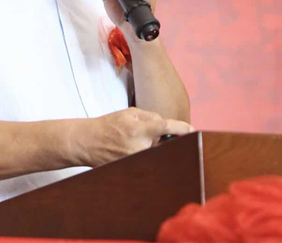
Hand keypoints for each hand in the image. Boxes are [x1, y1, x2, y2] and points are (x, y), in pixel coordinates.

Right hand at [77, 107, 193, 167]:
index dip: (182, 129)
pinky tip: (137, 151)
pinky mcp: (131, 169)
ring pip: (157, 155)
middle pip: (165, 145)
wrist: (88, 142)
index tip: (193, 131)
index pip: (166, 127)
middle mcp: (138, 147)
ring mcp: (134, 160)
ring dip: (156, 149)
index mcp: (138, 129)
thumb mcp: (129, 113)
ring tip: (140, 143)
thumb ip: (151, 116)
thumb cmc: (109, 125)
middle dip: (167, 141)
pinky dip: (148, 156)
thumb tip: (166, 125)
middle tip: (163, 138)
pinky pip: (148, 162)